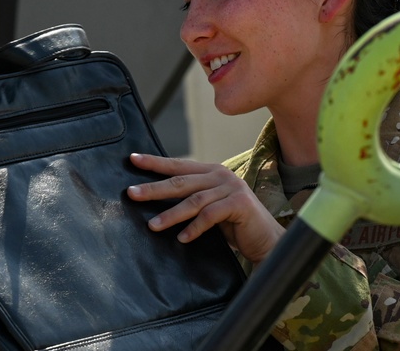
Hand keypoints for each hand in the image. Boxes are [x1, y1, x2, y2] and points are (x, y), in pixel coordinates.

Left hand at [126, 152, 283, 263]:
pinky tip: (182, 238)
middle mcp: (221, 175)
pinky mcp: (240, 204)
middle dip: (154, 188)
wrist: (267, 240)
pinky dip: (194, 228)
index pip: (178, 165)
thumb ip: (191, 197)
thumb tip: (154, 196)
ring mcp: (232, 188)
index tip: (132, 160)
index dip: (155, 162)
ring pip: (193, 200)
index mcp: (211, 171)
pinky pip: (210, 216)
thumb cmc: (234, 225)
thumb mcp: (209, 206)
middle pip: (180, 181)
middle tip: (132, 194)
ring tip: (152, 225)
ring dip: (171, 214)